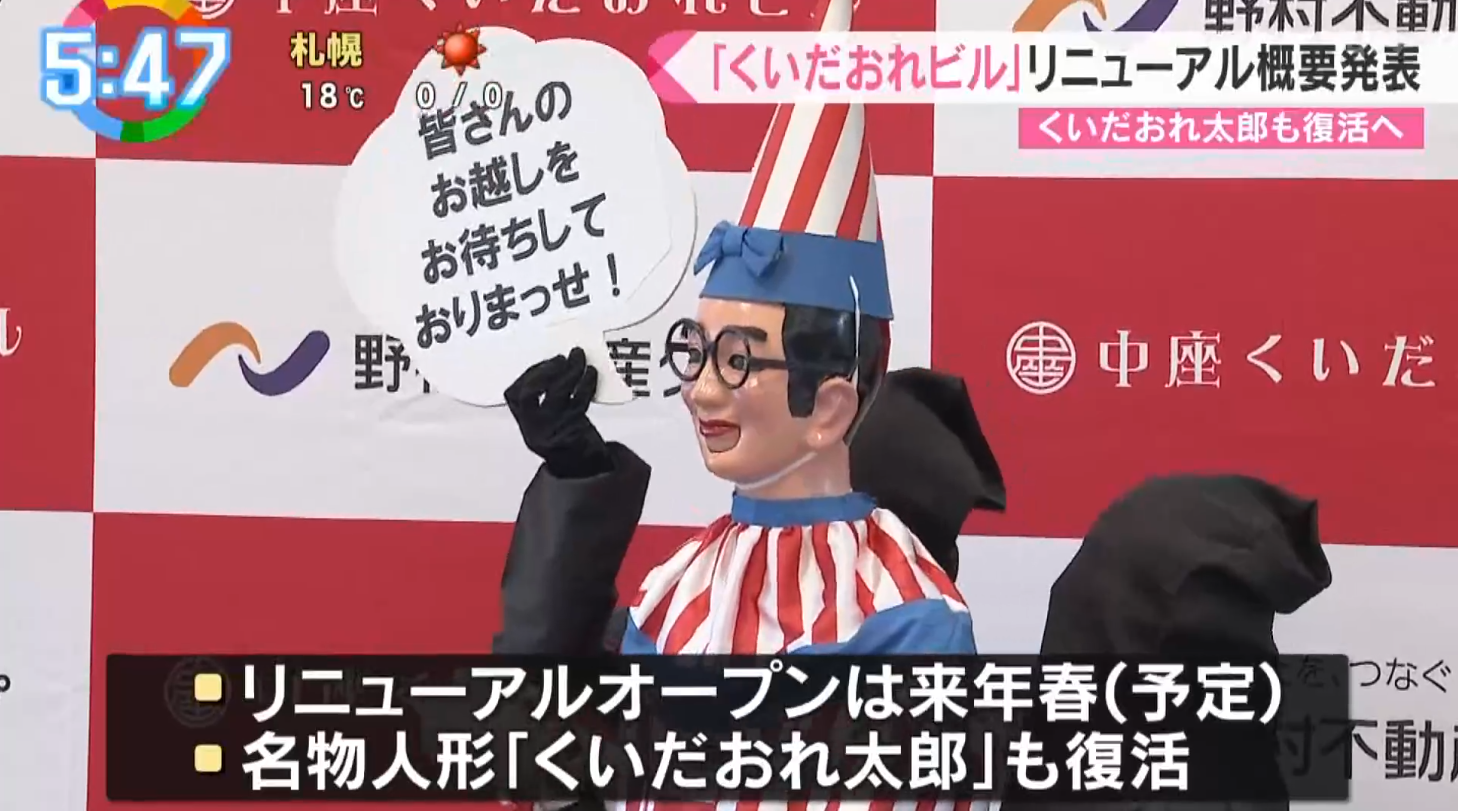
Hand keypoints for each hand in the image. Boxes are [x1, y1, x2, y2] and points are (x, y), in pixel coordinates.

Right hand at [504, 347, 610, 477]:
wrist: (585, 470)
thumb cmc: (569, 439)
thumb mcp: (549, 423)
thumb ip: (546, 400)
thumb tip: (561, 364)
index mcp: (526, 424)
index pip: (514, 395)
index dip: (529, 374)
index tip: (547, 361)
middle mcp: (534, 428)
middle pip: (529, 394)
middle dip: (544, 371)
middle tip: (561, 358)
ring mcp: (553, 430)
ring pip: (556, 395)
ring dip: (569, 372)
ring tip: (579, 358)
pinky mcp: (574, 432)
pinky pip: (578, 403)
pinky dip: (585, 385)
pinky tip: (591, 373)